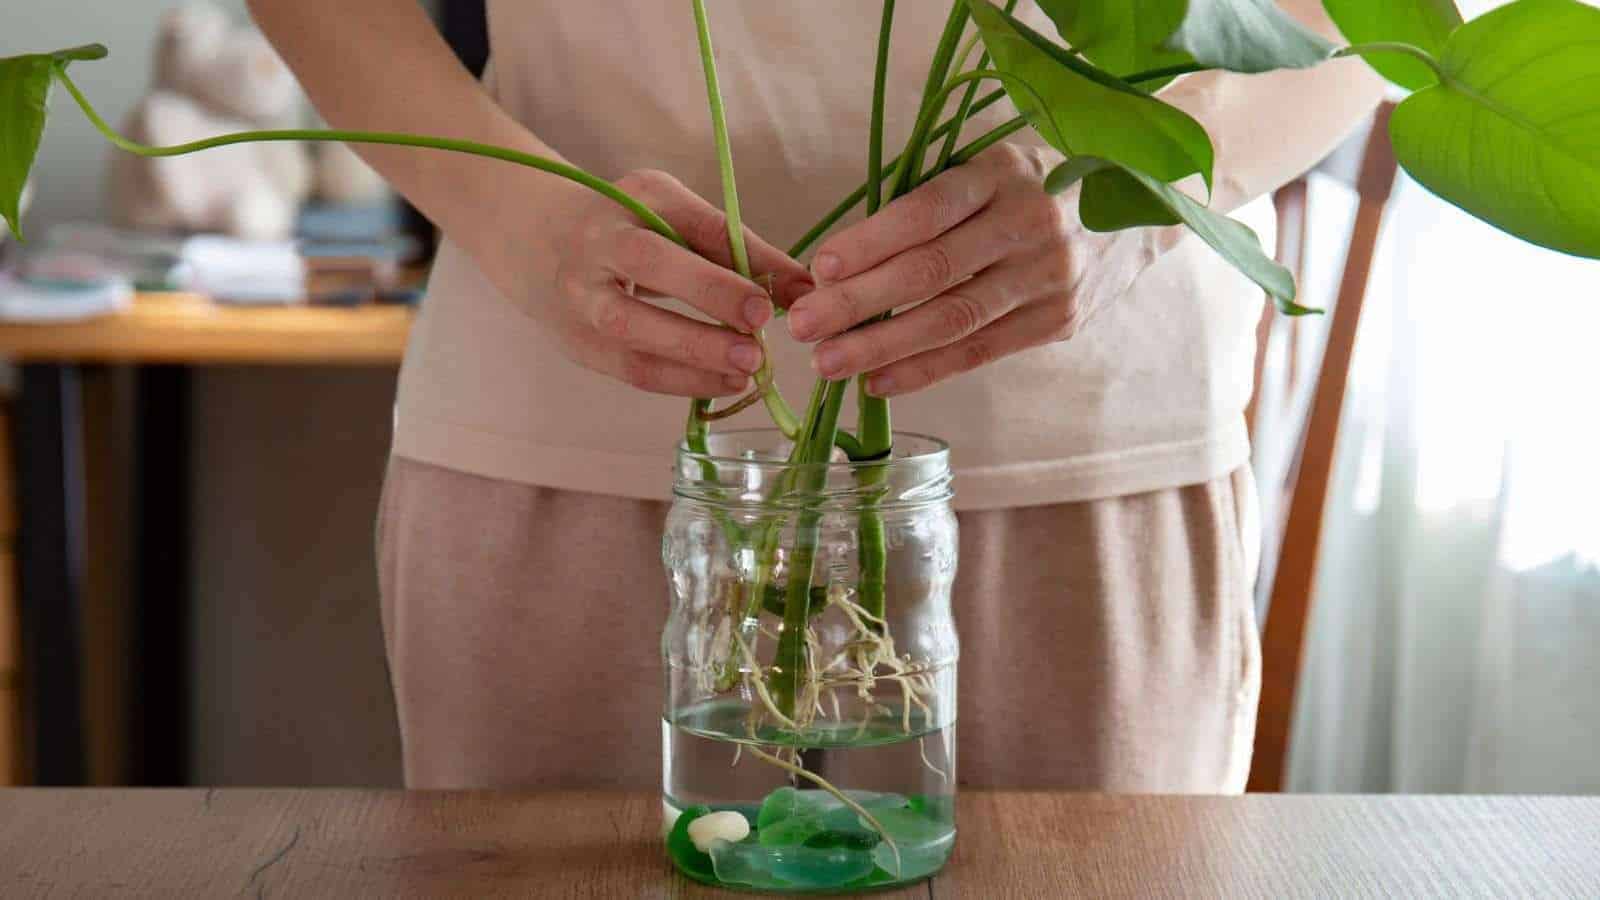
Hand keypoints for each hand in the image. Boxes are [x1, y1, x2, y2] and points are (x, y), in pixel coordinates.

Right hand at [538, 169, 811, 396]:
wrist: (539, 245)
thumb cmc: (632, 230)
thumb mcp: (679, 220)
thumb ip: (738, 251)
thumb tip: (805, 290)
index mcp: (637, 198)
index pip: (696, 223)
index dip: (745, 258)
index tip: (787, 293)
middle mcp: (601, 241)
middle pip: (650, 264)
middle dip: (709, 295)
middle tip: (758, 330)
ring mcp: (581, 295)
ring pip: (633, 328)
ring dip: (695, 354)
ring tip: (748, 369)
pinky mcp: (578, 344)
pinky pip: (630, 369)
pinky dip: (681, 382)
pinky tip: (722, 383)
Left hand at [786, 144, 1098, 396]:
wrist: (1135, 214)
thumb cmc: (1029, 188)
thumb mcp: (989, 169)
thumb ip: (928, 205)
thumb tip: (839, 263)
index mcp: (1003, 172)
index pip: (928, 210)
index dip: (872, 240)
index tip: (820, 268)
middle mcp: (1030, 223)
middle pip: (933, 271)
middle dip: (859, 302)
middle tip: (804, 326)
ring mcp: (1048, 277)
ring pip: (953, 320)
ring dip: (883, 346)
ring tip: (829, 363)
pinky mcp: (1057, 321)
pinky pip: (978, 352)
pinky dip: (924, 371)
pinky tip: (877, 383)